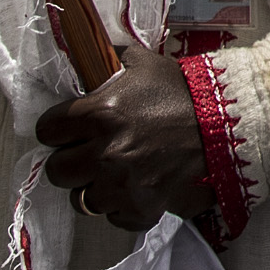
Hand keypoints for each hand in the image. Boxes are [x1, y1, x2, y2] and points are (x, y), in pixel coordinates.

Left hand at [34, 48, 216, 234]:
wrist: (222, 122)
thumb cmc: (179, 91)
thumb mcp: (141, 63)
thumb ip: (107, 58)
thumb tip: (85, 51)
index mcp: (99, 114)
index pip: (47, 131)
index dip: (58, 128)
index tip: (71, 129)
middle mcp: (105, 152)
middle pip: (57, 170)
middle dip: (71, 160)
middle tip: (90, 152)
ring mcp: (122, 184)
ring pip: (81, 199)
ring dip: (95, 187)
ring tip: (114, 172)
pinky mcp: (141, 207)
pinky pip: (112, 218)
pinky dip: (121, 207)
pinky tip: (134, 188)